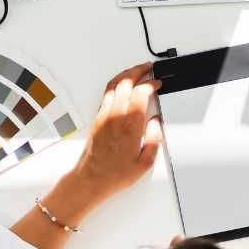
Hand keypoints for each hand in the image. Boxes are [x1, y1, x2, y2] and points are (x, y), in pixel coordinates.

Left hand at [65, 64, 163, 208]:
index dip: (151, 84)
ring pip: (114, 85)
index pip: (141, 92)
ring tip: (136, 72)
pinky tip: (121, 86)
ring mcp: (104, 115)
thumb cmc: (115, 174)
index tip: (158, 84)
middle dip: (139, 71)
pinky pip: (106, 94)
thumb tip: (156, 122)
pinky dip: (115, 84)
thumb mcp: (145, 162)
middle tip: (148, 68)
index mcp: (130, 124)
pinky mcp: (97, 118)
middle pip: (126, 82)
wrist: (91, 179)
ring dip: (126, 75)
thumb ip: (154, 139)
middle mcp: (116, 116)